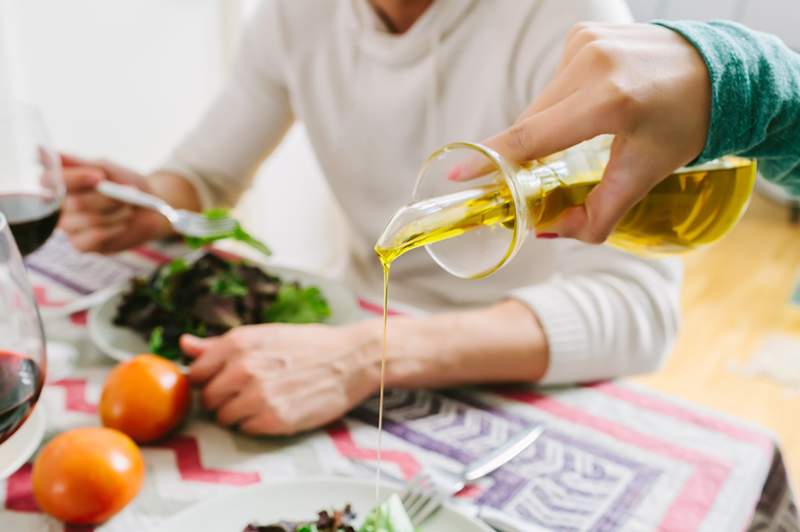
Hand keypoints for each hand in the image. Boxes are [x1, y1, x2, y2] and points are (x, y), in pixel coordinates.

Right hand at [58, 154, 171, 252]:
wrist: (150, 209)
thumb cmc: (125, 184)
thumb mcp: (107, 169)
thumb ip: (81, 163)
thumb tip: (49, 152)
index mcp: (60, 183)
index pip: (48, 180)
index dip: (75, 178)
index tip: (100, 176)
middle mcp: (59, 205)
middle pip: (73, 203)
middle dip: (106, 198)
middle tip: (128, 192)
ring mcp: (69, 226)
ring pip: (87, 220)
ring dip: (115, 213)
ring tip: (128, 207)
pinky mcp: (82, 244)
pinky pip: (94, 237)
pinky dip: (114, 228)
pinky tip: (123, 223)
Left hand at [181, 323, 379, 435]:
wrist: (351, 360)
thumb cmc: (308, 345)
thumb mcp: (263, 335)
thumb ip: (218, 343)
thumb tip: (183, 344)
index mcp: (238, 343)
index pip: (196, 373)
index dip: (208, 379)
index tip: (223, 381)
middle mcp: (243, 368)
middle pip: (207, 398)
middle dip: (222, 398)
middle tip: (247, 391)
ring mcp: (257, 396)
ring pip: (223, 417)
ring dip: (238, 413)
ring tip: (263, 400)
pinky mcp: (273, 419)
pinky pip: (245, 429)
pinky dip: (255, 423)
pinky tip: (275, 409)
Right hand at [472, 23, 711, 242]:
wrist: (720, 70)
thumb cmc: (687, 122)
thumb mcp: (647, 172)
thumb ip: (598, 213)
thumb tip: (548, 231)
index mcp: (611, 99)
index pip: (533, 135)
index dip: (492, 160)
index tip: (459, 175)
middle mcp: (593, 62)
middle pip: (533, 122)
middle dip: (528, 152)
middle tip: (538, 173)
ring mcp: (586, 41)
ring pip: (542, 102)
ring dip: (551, 126)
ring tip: (593, 130)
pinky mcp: (584, 33)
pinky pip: (555, 81)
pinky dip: (564, 101)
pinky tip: (597, 102)